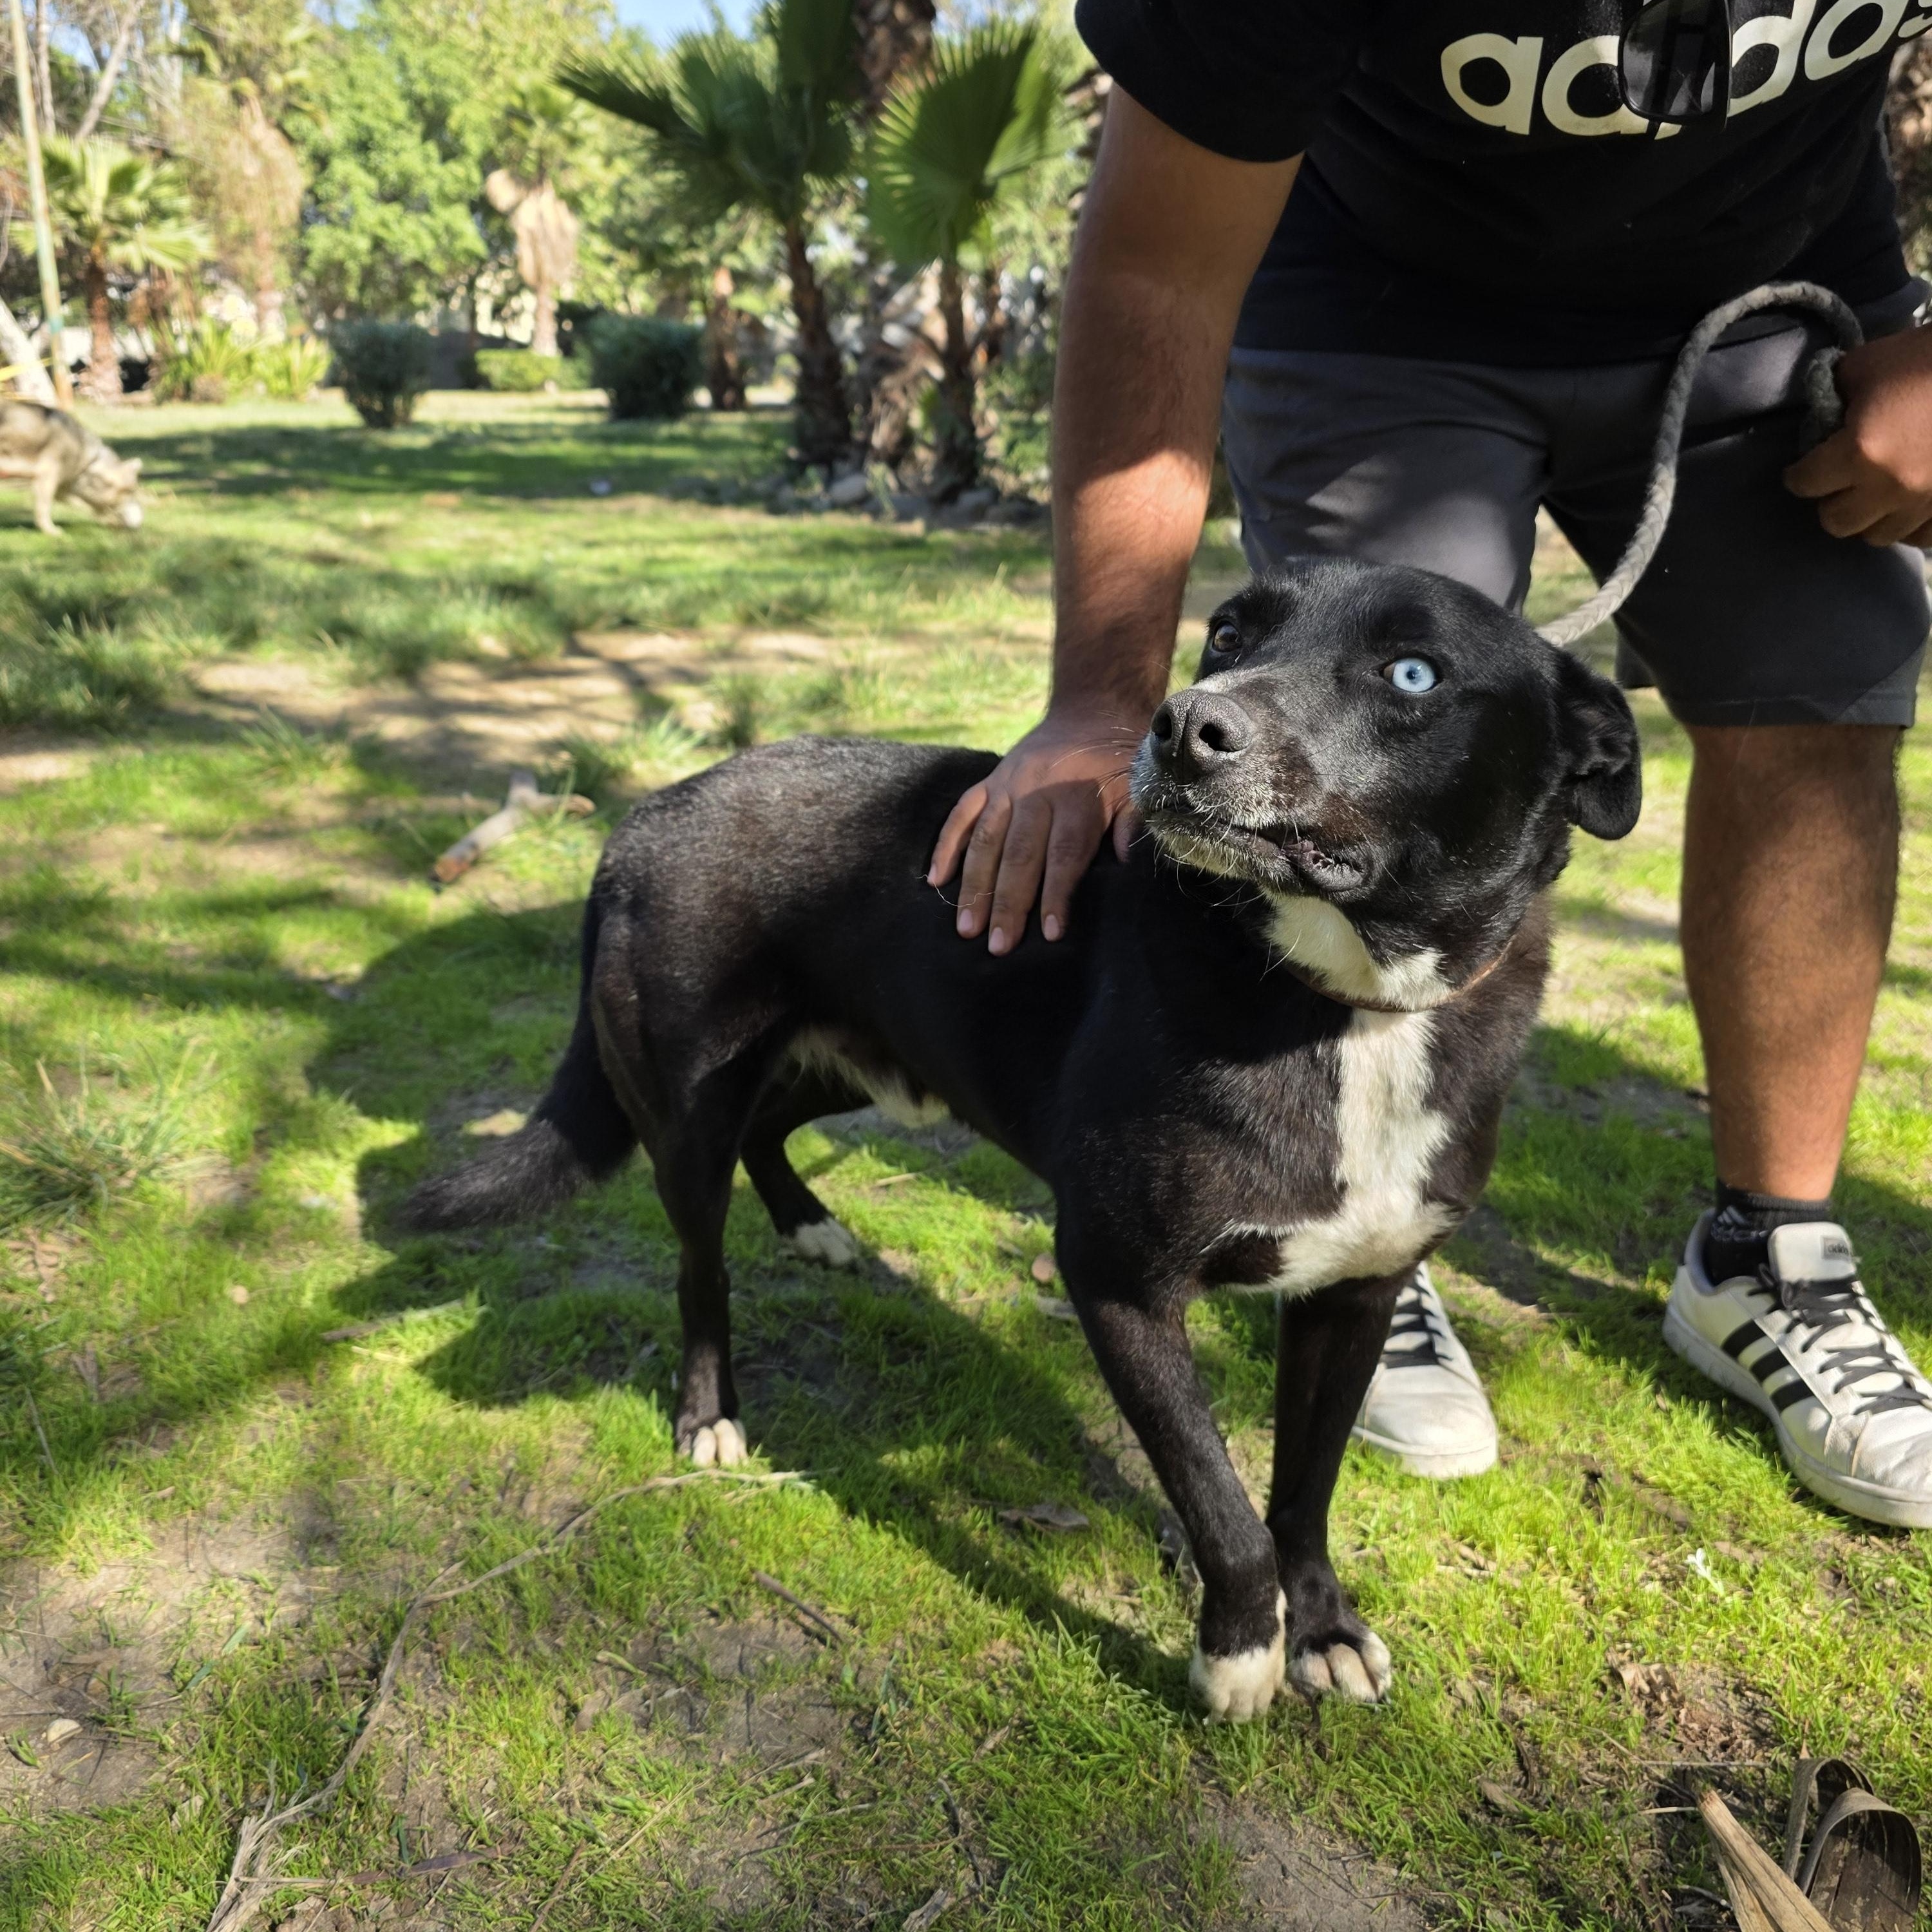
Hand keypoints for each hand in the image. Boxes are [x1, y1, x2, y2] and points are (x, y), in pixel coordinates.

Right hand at [927, 705, 1147, 953]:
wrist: (1091, 710)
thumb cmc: (1118, 762)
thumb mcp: (1138, 786)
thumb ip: (1133, 821)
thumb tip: (1127, 860)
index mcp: (1076, 799)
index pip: (1064, 854)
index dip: (1055, 894)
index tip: (1049, 932)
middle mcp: (1036, 793)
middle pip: (1019, 855)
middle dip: (1007, 902)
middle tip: (997, 945)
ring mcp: (1007, 787)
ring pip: (985, 841)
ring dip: (974, 885)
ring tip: (966, 927)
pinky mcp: (988, 782)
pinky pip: (961, 814)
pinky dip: (946, 845)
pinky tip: (935, 880)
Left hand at [1785, 325, 1931, 545]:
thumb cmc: (1926, 357)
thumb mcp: (1867, 364)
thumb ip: (1833, 396)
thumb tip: (1822, 418)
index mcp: (1860, 451)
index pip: (1805, 483)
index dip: (1798, 474)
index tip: (1802, 469)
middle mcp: (1891, 487)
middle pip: (1838, 522)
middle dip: (1831, 501)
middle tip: (1838, 483)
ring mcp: (1927, 502)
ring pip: (1879, 535)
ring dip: (1870, 516)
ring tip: (1875, 493)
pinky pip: (1921, 537)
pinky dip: (1910, 524)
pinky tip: (1909, 504)